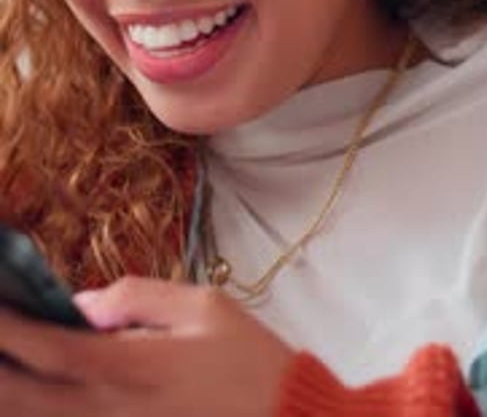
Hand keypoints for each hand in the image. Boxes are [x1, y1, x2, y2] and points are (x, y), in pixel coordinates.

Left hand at [0, 278, 294, 415]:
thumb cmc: (245, 360)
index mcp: (125, 366)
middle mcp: (106, 409)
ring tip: (5, 359)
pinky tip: (30, 392)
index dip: (7, 326)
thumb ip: (137, 298)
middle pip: (23, 395)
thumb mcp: (202, 306)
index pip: (45, 346)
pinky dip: (37, 412)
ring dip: (10, 392)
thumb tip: (81, 304)